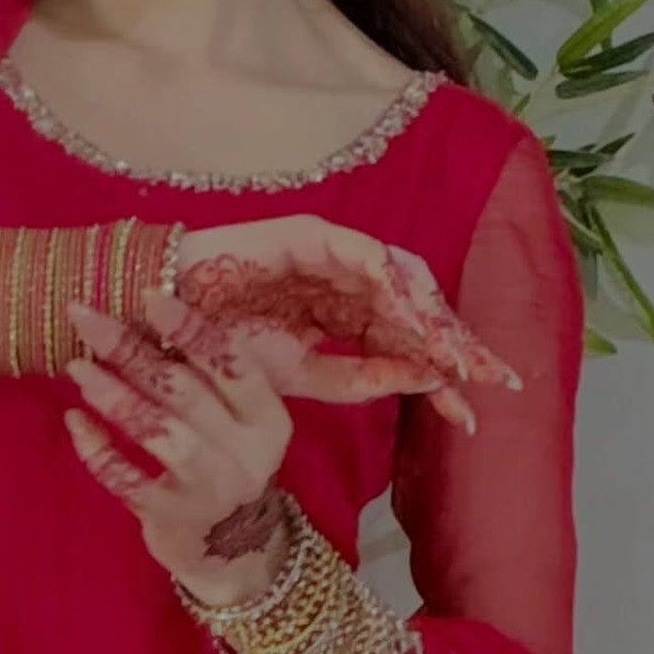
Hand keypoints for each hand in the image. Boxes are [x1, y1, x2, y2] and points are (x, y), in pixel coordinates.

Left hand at [64, 292, 296, 609]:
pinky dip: (97, 449)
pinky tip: (74, 423)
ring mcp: (209, 488)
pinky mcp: (171, 517)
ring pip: (158, 430)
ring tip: (76, 367)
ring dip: (113, 394)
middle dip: (130, 348)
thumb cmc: (224, 468)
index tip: (148, 293)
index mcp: (267, 420)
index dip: (190, 327)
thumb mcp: (238, 426)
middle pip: (184, 389)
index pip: (232, 362)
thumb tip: (143, 313)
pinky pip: (126, 477)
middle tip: (84, 317)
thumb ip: (208, 383)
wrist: (230, 556)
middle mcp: (245, 453)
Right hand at [175, 214, 520, 433]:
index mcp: (344, 318)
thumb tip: (420, 385)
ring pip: (403, 282)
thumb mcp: (297, 379)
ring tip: (458, 359)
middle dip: (457, 345)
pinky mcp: (312, 234)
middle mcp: (347, 284)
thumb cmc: (217, 349)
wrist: (158, 322)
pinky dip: (393, 289)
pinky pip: (366, 259)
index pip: (406, 348)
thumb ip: (354, 381)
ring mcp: (333, 256)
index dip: (441, 379)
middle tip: (495, 379)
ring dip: (433, 320)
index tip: (471, 419)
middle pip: (418, 313)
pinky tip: (413, 324)